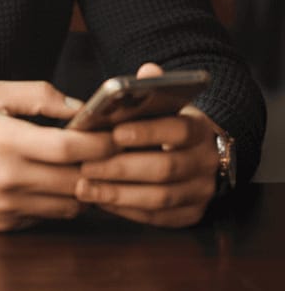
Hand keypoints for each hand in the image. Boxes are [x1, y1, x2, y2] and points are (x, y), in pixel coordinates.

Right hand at [0, 80, 115, 231]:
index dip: (100, 143)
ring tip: (88, 170)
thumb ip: (39, 94)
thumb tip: (79, 107)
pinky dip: (61, 203)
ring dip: (84, 188)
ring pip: (69, 204)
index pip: (70, 149)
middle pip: (77, 179)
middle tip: (114, 154)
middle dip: (101, 167)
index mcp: (8, 141)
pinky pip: (49, 217)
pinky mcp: (6, 224)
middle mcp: (10, 178)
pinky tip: (59, 186)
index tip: (115, 135)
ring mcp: (9, 205)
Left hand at [75, 62, 219, 226]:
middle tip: (87, 166)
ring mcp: (201, 192)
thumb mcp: (167, 105)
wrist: (198, 154)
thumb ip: (154, 89)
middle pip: (165, 168)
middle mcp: (206, 163)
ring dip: (118, 194)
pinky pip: (157, 218)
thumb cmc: (169, 126)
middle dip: (122, 168)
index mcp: (200, 130)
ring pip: (160, 197)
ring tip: (84, 187)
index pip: (178, 130)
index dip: (147, 133)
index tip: (114, 133)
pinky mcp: (191, 215)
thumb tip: (147, 72)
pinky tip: (100, 201)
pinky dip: (126, 211)